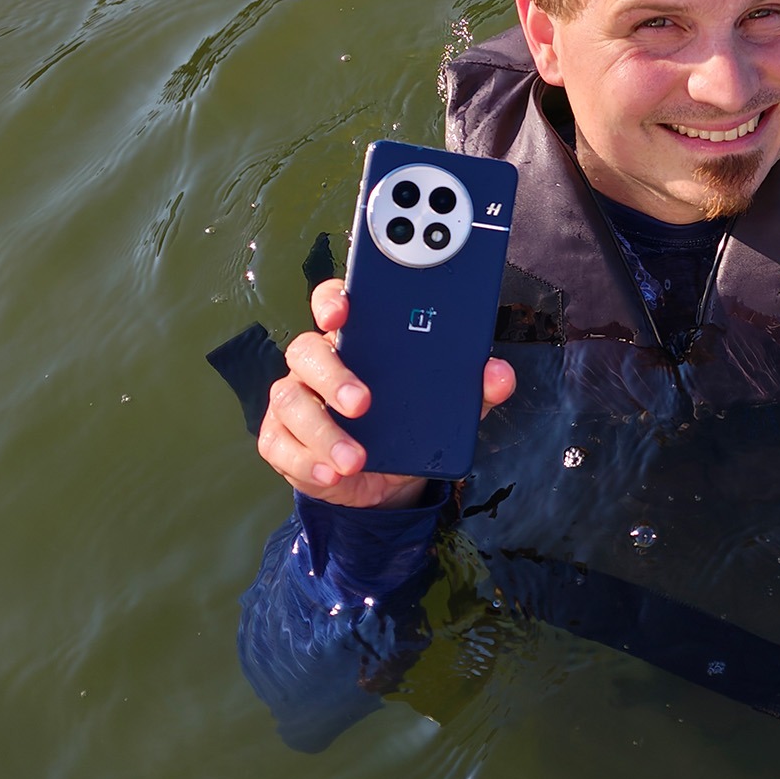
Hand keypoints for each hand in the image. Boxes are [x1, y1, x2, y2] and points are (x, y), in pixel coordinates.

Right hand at [256, 278, 515, 508]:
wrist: (388, 478)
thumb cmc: (411, 423)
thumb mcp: (448, 406)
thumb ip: (473, 388)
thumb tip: (498, 373)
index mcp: (356, 341)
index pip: (334, 303)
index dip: (333, 300)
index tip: (342, 311)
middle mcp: (318, 363)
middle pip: (306, 350)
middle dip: (333, 375)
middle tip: (363, 403)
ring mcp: (295, 399)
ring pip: (290, 400)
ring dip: (322, 431)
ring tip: (355, 459)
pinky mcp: (281, 439)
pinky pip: (281, 445)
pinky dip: (307, 461)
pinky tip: (334, 473)